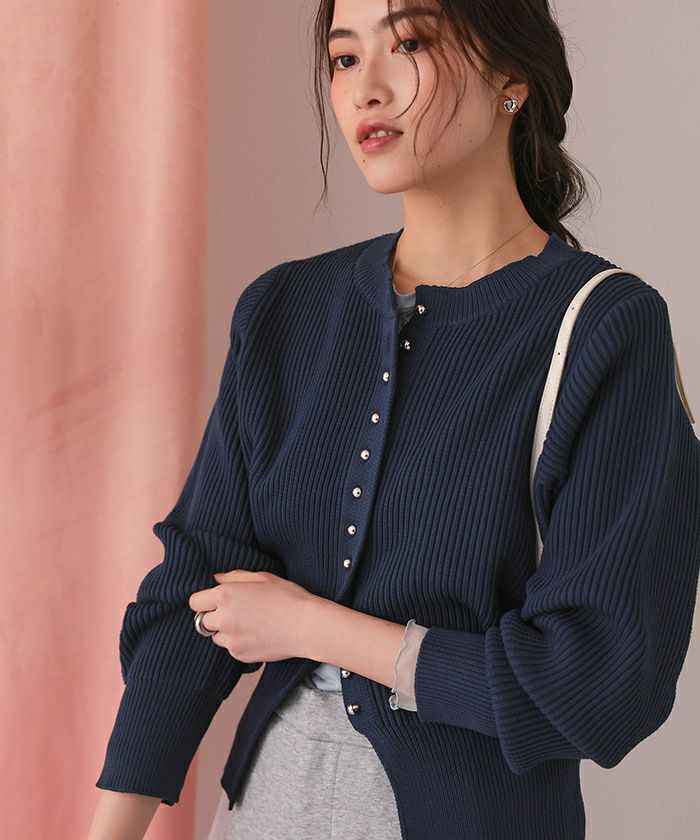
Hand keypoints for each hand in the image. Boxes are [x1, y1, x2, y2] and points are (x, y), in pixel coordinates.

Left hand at [188, 570, 318, 663]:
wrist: (306, 626)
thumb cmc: (288, 597)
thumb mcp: (261, 577)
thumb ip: (234, 576)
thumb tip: (216, 579)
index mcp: (225, 596)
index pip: (195, 601)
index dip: (204, 599)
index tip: (214, 600)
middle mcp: (223, 619)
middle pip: (202, 620)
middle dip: (214, 615)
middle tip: (235, 611)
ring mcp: (230, 640)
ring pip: (215, 636)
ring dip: (225, 630)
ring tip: (248, 623)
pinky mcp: (239, 655)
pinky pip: (230, 648)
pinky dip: (238, 642)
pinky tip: (256, 633)